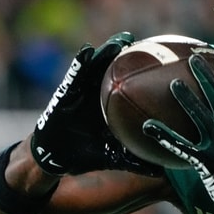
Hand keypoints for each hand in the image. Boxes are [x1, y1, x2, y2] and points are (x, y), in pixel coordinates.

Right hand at [31, 32, 162, 176]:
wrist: (52, 159)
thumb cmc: (81, 156)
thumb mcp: (109, 157)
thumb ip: (131, 161)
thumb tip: (160, 173)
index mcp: (108, 108)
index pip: (127, 89)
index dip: (142, 76)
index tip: (161, 65)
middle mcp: (96, 96)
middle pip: (114, 72)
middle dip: (129, 56)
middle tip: (147, 44)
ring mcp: (80, 92)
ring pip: (96, 67)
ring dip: (106, 51)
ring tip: (121, 40)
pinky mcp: (64, 93)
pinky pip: (72, 75)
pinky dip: (79, 62)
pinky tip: (87, 51)